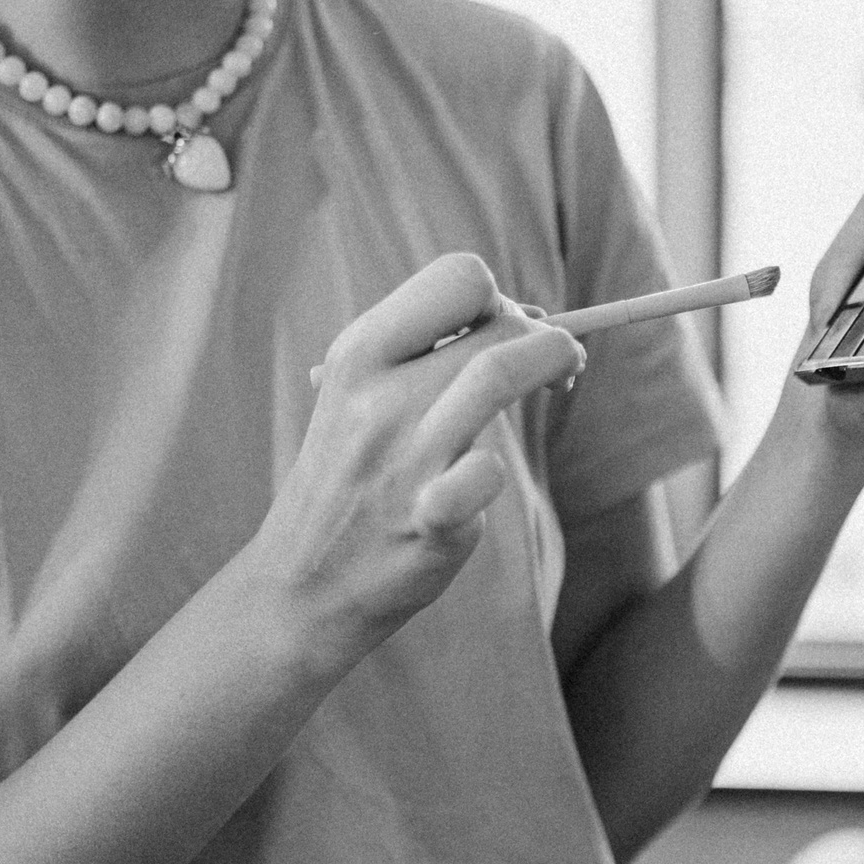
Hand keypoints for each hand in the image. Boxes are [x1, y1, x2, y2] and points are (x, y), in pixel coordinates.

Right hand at [248, 253, 582, 666]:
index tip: (507, 328)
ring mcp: (403, 459)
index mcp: (359, 355)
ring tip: (563, 380)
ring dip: (552, 366)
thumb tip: (525, 317)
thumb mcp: (360, 398)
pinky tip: (478, 486)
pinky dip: (494, 471)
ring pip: (498, 374)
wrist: (299, 585)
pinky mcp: (428, 519)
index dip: (498, 298)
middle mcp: (378, 397)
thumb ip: (427, 355)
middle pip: (496, 324)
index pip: (457, 278)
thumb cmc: (351, 480)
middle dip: (545, 336)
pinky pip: (487, 472)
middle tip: (559, 363)